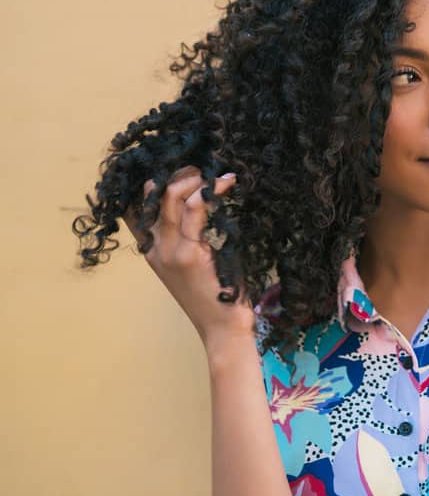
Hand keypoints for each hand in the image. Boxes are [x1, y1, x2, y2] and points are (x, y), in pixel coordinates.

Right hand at [120, 166, 255, 349]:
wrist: (223, 328)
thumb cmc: (217, 296)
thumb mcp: (198, 265)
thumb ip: (191, 240)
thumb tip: (200, 208)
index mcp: (154, 251)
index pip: (137, 209)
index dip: (152, 184)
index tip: (179, 169)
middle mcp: (156, 249)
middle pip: (154, 196)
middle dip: (177, 174)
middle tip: (201, 167)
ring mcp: (170, 251)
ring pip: (171, 197)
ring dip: (194, 178)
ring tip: (216, 174)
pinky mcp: (190, 253)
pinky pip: (195, 208)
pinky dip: (210, 190)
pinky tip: (225, 183)